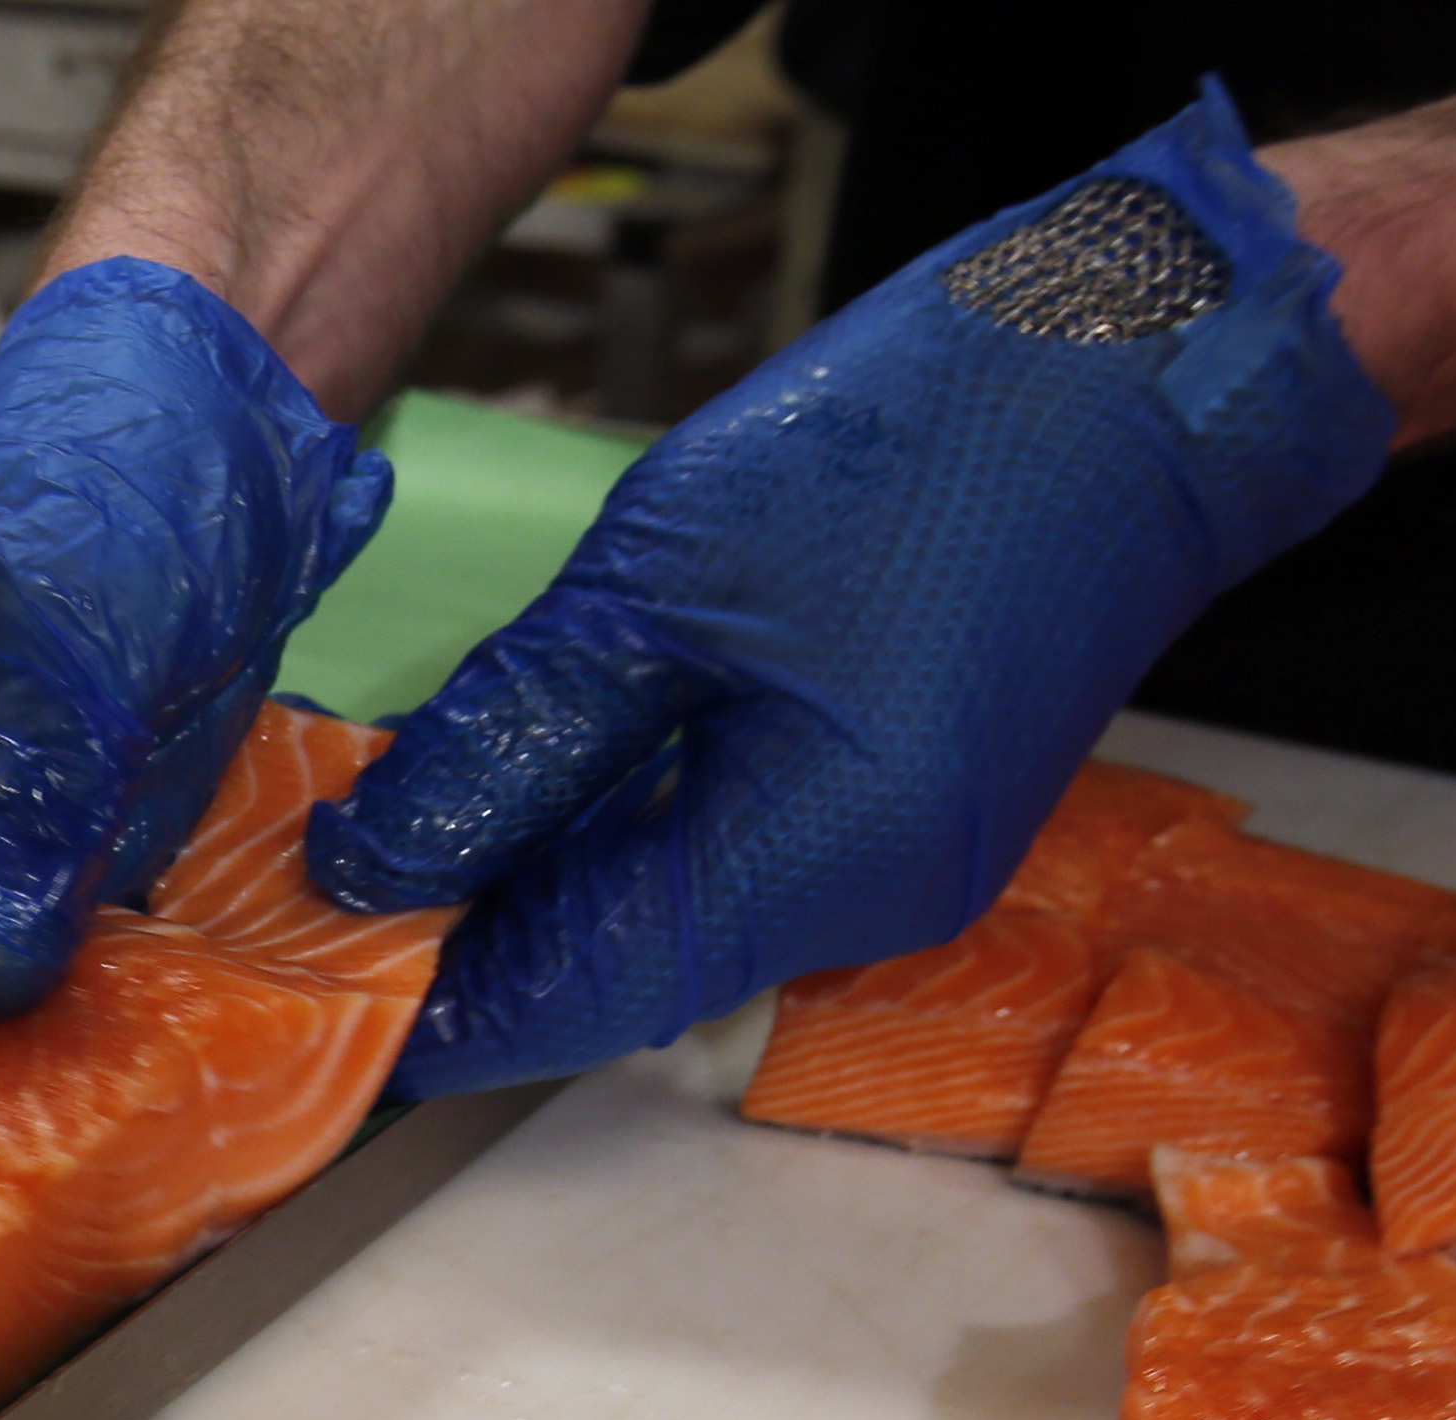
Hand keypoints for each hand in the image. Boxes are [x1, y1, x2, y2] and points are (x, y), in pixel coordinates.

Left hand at [311, 83, 1397, 1091]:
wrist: (1146, 374)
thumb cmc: (928, 442)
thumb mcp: (663, 582)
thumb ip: (514, 739)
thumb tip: (379, 861)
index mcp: (813, 863)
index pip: (573, 996)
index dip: (432, 1010)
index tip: (309, 1000)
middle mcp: (869, 908)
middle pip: (620, 974)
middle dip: (474, 947)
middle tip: (322, 903)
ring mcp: (902, 874)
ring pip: (673, 924)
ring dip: (544, 892)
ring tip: (406, 839)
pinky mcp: (910, 820)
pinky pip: (737, 869)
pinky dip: (627, 843)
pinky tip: (540, 789)